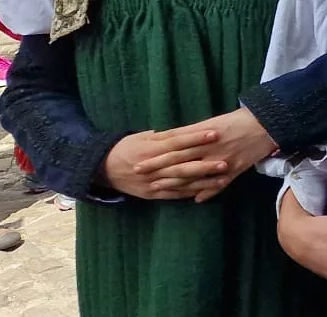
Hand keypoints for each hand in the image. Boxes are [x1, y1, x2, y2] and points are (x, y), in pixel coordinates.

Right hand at [102, 129, 227, 199]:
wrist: (101, 169)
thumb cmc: (125, 148)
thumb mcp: (141, 137)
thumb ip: (164, 135)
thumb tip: (186, 131)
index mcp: (150, 149)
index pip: (177, 143)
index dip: (196, 139)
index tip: (215, 134)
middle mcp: (152, 168)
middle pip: (182, 165)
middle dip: (204, 165)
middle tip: (225, 162)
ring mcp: (152, 183)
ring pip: (180, 182)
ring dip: (202, 182)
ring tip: (222, 179)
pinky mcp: (151, 195)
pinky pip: (173, 194)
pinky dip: (189, 193)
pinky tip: (205, 192)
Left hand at [136, 108, 278, 201]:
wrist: (265, 123)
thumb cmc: (237, 120)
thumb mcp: (212, 122)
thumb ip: (191, 132)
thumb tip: (169, 138)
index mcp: (202, 135)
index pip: (172, 146)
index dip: (154, 155)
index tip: (137, 161)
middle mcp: (209, 149)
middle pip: (177, 161)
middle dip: (157, 169)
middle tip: (138, 175)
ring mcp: (221, 160)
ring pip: (193, 175)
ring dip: (174, 183)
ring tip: (158, 188)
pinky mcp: (234, 169)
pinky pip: (218, 184)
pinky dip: (207, 192)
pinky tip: (196, 200)